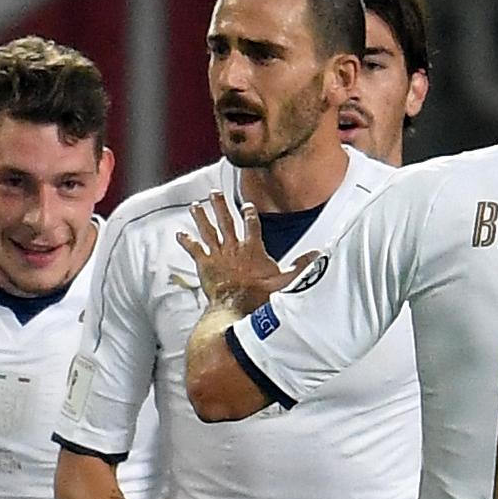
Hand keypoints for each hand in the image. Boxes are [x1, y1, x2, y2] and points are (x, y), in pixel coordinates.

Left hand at [179, 194, 311, 314]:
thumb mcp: (285, 279)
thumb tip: (318, 254)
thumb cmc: (260, 295)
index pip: (251, 223)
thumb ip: (301, 265)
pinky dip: (186, 241)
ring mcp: (218, 254)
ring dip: (201, 217)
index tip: (247, 205)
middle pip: (226, 220)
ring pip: (208, 230)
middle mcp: (233, 246)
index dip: (250, 213)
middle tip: (214, 193)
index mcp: (252, 247)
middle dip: (220, 205)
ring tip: (195, 206)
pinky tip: (179, 234)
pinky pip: (194, 249)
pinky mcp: (205, 264)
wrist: (237, 305)